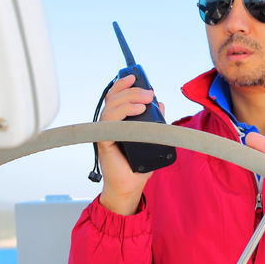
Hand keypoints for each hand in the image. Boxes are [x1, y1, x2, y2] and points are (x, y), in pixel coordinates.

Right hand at [97, 75, 164, 215]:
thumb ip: (154, 122)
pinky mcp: (104, 141)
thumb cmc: (137, 166)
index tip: (135, 77)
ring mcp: (105, 132)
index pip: (115, 98)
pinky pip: (109, 121)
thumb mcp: (151, 139)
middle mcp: (108, 125)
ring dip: (130, 99)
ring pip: (112, 106)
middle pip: (113, 98)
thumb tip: (160, 103)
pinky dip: (124, 112)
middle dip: (132, 91)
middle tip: (149, 93)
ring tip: (146, 100)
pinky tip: (139, 110)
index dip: (122, 85)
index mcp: (117, 122)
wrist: (130, 186)